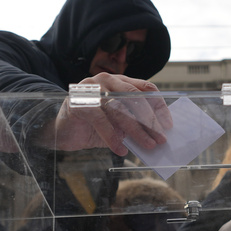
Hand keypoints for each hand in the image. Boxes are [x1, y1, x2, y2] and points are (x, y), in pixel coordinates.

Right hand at [37, 74, 173, 155]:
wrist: (62, 131)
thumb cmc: (94, 127)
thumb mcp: (119, 124)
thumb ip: (135, 124)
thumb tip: (158, 135)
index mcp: (120, 82)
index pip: (146, 88)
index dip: (159, 107)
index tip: (168, 125)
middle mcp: (106, 81)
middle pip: (135, 98)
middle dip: (150, 120)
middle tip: (161, 138)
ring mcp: (91, 89)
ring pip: (119, 110)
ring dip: (136, 131)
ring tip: (147, 146)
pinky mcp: (78, 102)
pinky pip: (101, 121)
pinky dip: (112, 137)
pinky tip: (121, 150)